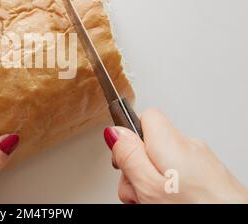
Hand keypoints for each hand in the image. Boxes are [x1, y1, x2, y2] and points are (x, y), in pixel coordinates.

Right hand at [103, 108, 247, 203]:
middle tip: (139, 191)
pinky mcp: (211, 177)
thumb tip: (114, 132)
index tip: (123, 158)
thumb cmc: (197, 209)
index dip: (129, 136)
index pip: (145, 115)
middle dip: (138, 167)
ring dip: (153, 181)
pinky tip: (171, 203)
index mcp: (172, 142)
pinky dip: (171, 188)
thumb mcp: (148, 186)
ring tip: (156, 202)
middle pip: (151, 143)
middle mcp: (190, 146)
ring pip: (165, 162)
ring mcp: (204, 162)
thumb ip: (128, 155)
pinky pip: (181, 174)